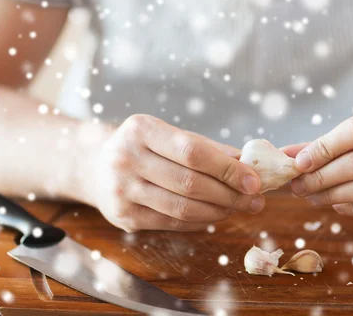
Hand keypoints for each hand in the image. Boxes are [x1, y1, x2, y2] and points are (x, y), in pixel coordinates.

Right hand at [79, 115, 263, 231]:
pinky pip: (172, 223)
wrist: (96, 167)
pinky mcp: (123, 217)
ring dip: (219, 211)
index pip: (192, 152)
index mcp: (141, 129)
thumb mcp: (169, 135)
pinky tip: (216, 215)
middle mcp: (126, 158)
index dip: (227, 168)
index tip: (255, 180)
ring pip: (182, 208)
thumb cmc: (144, 147)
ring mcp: (122, 190)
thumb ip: (206, 147)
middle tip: (256, 200)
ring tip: (239, 208)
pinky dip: (200, 221)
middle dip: (230, 194)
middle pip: (190, 183)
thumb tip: (246, 163)